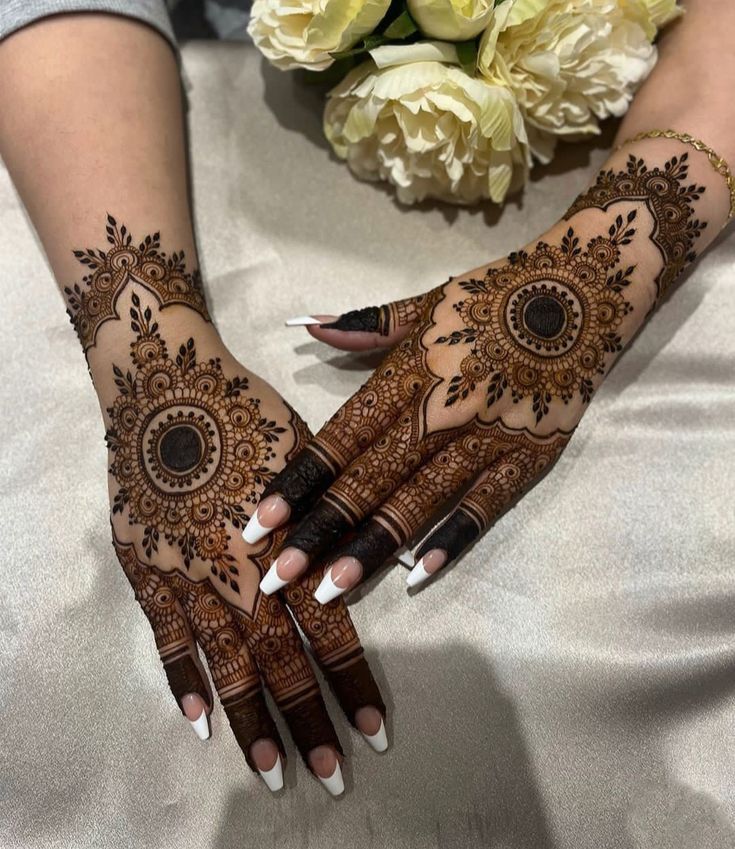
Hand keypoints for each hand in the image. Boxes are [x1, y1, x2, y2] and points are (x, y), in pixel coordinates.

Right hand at [69, 219, 385, 795]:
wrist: (166, 384)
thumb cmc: (248, 411)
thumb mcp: (311, 454)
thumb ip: (333, 518)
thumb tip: (371, 566)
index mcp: (289, 545)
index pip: (330, 634)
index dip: (353, 685)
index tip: (375, 733)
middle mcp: (240, 574)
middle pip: (281, 663)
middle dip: (309, 723)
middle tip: (331, 776)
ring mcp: (188, 576)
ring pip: (225, 666)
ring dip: (251, 723)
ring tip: (272, 772)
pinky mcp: (147, 568)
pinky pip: (165, 637)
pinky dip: (182, 681)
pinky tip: (199, 722)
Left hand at [246, 145, 711, 594]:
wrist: (584, 289)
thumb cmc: (494, 295)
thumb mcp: (426, 300)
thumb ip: (363, 323)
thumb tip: (302, 324)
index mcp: (409, 372)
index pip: (341, 437)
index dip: (298, 481)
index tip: (258, 522)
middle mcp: (442, 408)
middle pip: (370, 477)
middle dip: (319, 530)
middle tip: (275, 578)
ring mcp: (488, 435)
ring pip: (421, 498)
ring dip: (373, 547)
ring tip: (330, 591)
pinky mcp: (530, 454)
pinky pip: (487, 503)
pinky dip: (455, 536)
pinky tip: (419, 573)